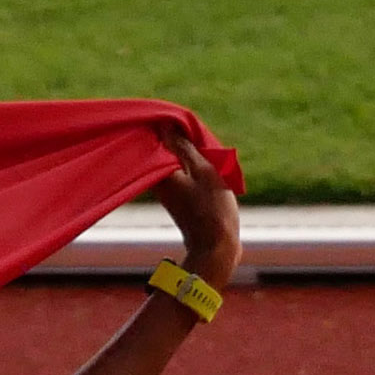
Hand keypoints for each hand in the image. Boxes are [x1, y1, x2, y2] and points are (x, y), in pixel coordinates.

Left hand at [148, 125, 240, 285]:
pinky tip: (207, 171)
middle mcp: (158, 183)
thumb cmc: (212, 209)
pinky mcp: (178, 202)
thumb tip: (164, 127)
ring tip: (207, 154)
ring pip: (175, 164)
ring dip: (189, 157)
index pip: (158, 139)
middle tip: (201, 140)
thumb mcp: (203, 170)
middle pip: (166, 152)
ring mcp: (168, 194)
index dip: (171, 128)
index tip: (185, 124)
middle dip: (181, 142)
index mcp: (160, 172)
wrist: (216, 249)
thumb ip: (183, 148)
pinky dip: (192, 171)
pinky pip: (182, 177)